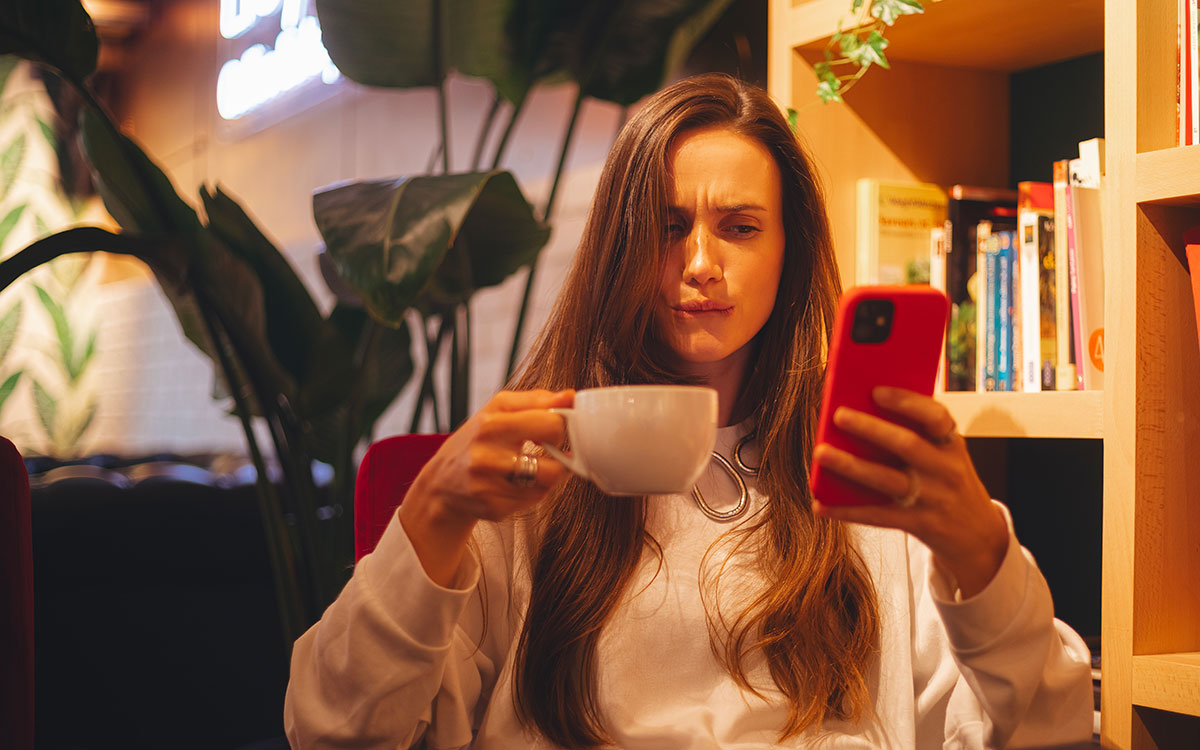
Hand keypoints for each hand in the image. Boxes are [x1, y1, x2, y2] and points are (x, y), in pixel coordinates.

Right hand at [398, 389, 573, 584]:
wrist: (441, 484)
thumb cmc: (475, 440)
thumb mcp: (499, 410)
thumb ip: (536, 401)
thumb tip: (571, 396)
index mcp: (490, 425)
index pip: (551, 424)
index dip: (560, 426)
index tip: (552, 428)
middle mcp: (487, 457)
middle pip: (554, 465)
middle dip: (559, 456)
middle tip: (548, 450)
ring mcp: (489, 487)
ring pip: (547, 485)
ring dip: (548, 476)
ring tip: (534, 467)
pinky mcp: (493, 509)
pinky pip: (534, 500)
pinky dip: (533, 491)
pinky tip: (517, 483)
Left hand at [811, 386, 1008, 598]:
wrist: (979, 536)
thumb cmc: (949, 483)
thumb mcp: (946, 456)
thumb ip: (916, 436)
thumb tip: (862, 411)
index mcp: (952, 445)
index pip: (936, 417)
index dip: (907, 402)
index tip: (876, 391)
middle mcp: (946, 470)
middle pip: (907, 445)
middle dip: (871, 429)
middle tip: (839, 415)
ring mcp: (933, 499)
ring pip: (887, 480)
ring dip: (851, 466)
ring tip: (821, 453)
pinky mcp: (919, 524)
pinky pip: (878, 516)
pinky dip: (847, 511)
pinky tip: (821, 505)